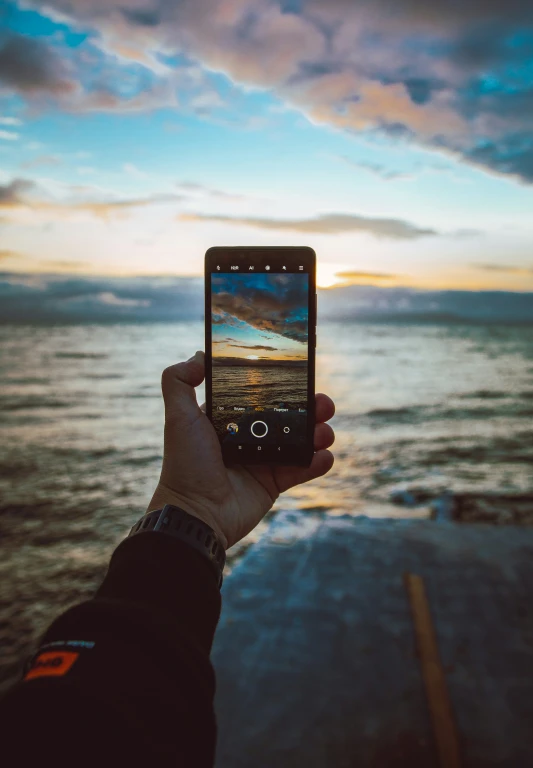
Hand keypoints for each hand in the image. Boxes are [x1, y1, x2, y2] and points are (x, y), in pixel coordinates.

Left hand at [148, 351, 334, 548]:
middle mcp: (248, 437)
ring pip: (301, 441)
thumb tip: (199, 355)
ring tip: (325, 433)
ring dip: (319, 434)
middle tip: (324, 404)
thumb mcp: (177, 418)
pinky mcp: (274, 483)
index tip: (301, 375)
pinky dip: (318, 462)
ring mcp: (264, 460)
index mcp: (229, 419)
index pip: (262, 396)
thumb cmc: (186, 465)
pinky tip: (324, 456)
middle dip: (311, 408)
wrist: (196, 514)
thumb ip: (178, 382)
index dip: (283, 386)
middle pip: (288, 416)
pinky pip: (303, 469)